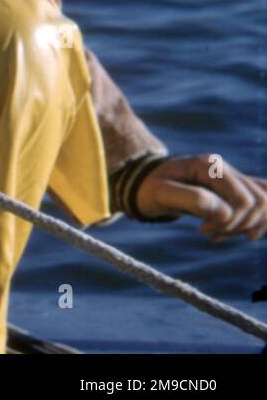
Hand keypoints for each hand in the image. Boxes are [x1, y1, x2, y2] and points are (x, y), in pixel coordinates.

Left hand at [134, 155, 266, 240]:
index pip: (245, 199)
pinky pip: (261, 203)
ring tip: (217, 234)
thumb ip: (191, 200)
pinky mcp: (234, 189)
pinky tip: (233, 232)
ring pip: (264, 203)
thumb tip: (225, 213)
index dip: (231, 221)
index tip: (202, 231)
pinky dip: (253, 222)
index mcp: (210, 165)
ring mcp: (232, 177)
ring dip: (246, 225)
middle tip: (209, 234)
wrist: (145, 185)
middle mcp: (225, 168)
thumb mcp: (161, 194)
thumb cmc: (150, 188)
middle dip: (239, 225)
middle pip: (259, 201)